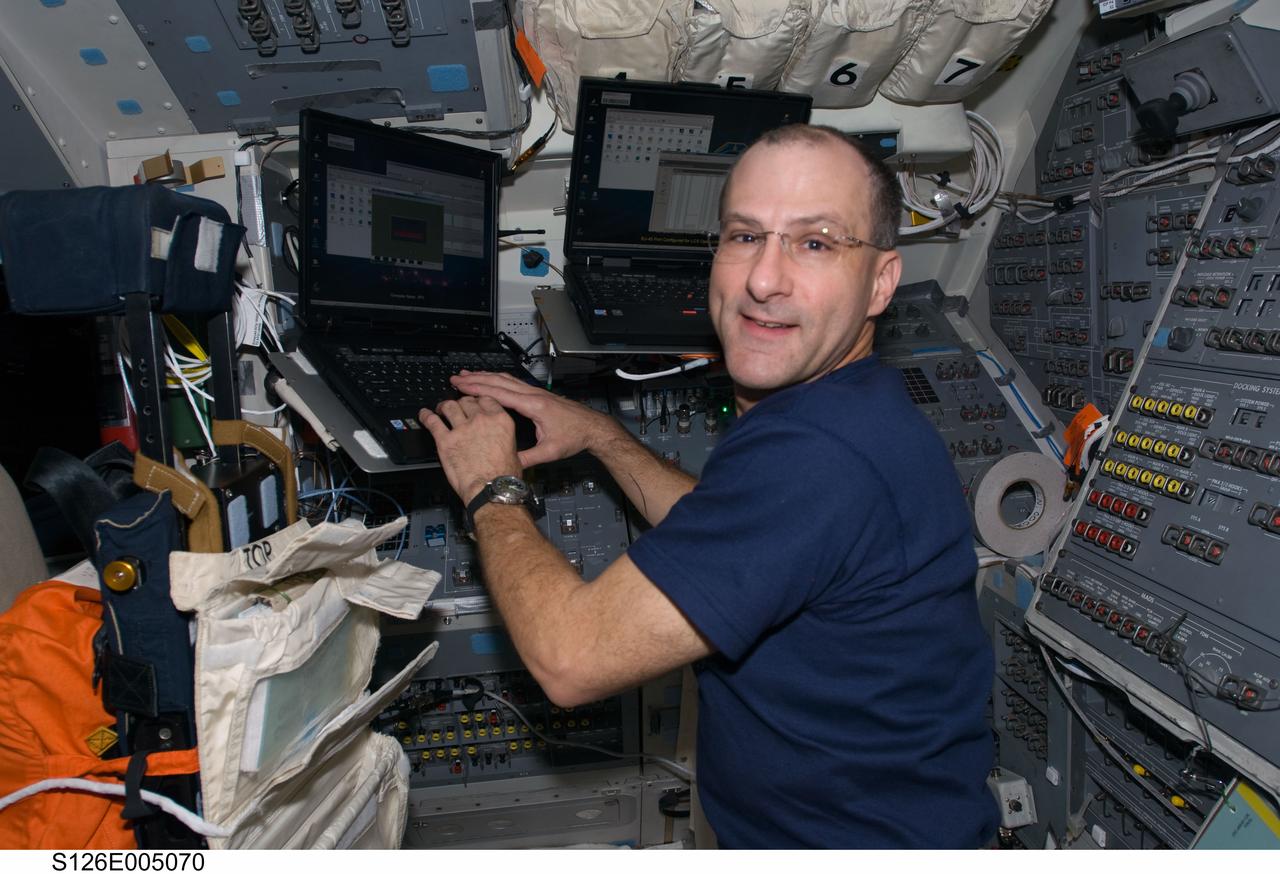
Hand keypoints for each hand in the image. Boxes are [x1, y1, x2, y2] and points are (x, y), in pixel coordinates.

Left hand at [419, 395, 520, 502]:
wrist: (491, 490)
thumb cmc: (504, 477)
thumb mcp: (514, 451)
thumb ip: (504, 438)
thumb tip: (501, 441)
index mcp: (500, 421)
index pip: (486, 400)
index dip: (478, 400)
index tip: (475, 403)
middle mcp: (480, 420)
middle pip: (467, 401)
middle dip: (461, 403)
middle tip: (458, 407)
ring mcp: (462, 429)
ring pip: (449, 406)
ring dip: (444, 406)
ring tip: (441, 408)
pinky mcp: (445, 441)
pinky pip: (433, 423)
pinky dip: (426, 416)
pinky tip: (424, 414)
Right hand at [450, 371, 623, 467]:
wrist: (593, 427)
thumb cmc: (574, 437)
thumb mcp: (550, 452)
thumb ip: (528, 458)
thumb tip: (508, 465)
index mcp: (534, 406)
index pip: (500, 394)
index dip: (478, 389)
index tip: (461, 386)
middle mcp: (534, 395)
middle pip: (499, 382)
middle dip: (476, 379)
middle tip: (456, 377)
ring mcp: (536, 392)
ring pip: (506, 379)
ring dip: (486, 376)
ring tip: (468, 375)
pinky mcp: (538, 394)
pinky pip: (514, 383)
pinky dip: (498, 379)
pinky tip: (491, 380)